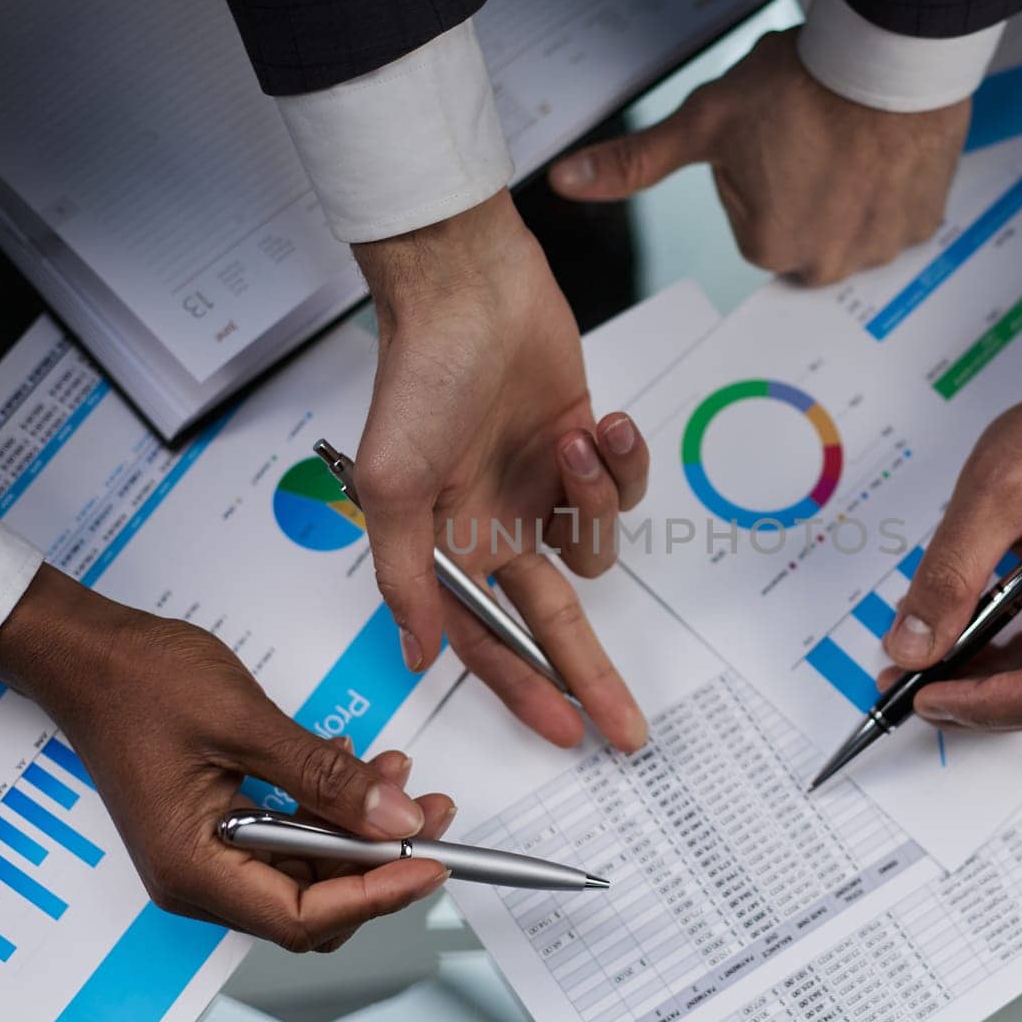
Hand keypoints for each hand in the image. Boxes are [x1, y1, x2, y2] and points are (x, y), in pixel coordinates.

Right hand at [0, 565, 456, 950]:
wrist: (88, 652)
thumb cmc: (141, 681)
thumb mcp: (246, 723)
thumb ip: (324, 776)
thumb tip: (395, 820)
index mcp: (192, 866)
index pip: (302, 916)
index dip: (375, 895)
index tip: (431, 864)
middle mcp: (198, 873)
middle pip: (312, 901)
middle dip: (379, 860)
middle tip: (434, 811)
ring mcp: (208, 851)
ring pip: (308, 867)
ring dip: (360, 827)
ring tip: (400, 774)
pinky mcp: (219, 823)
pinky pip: (290, 836)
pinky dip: (331, 808)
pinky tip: (355, 765)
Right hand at [350, 190, 648, 752]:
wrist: (471, 288)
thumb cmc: (422, 377)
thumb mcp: (394, 485)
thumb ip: (407, 576)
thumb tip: (416, 653)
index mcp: (448, 545)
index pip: (491, 642)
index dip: (525, 691)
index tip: (566, 734)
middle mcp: (497, 526)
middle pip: (554, 621)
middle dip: (590, 672)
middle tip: (627, 727)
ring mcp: (542, 489)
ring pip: (596, 544)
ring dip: (597, 501)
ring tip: (577, 442)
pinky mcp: (583, 450)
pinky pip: (621, 488)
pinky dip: (620, 463)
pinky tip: (600, 424)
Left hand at [548, 29, 968, 285]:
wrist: (888, 56)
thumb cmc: (799, 86)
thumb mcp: (704, 121)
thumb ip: (636, 162)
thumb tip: (568, 183)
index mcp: (768, 247)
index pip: (750, 217)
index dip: (758, 170)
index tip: (774, 137)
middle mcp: (825, 263)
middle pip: (799, 229)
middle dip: (802, 189)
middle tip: (812, 137)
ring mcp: (881, 247)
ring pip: (851, 224)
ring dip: (848, 191)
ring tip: (849, 138)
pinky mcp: (923, 223)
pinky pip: (897, 215)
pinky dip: (890, 187)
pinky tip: (882, 148)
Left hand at [884, 349, 1021, 727]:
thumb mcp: (990, 495)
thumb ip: (948, 576)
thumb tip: (912, 649)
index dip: (987, 704)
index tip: (926, 695)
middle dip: (976, 699)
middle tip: (906, 684)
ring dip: (985, 681)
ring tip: (920, 665)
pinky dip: (1003, 654)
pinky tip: (958, 640)